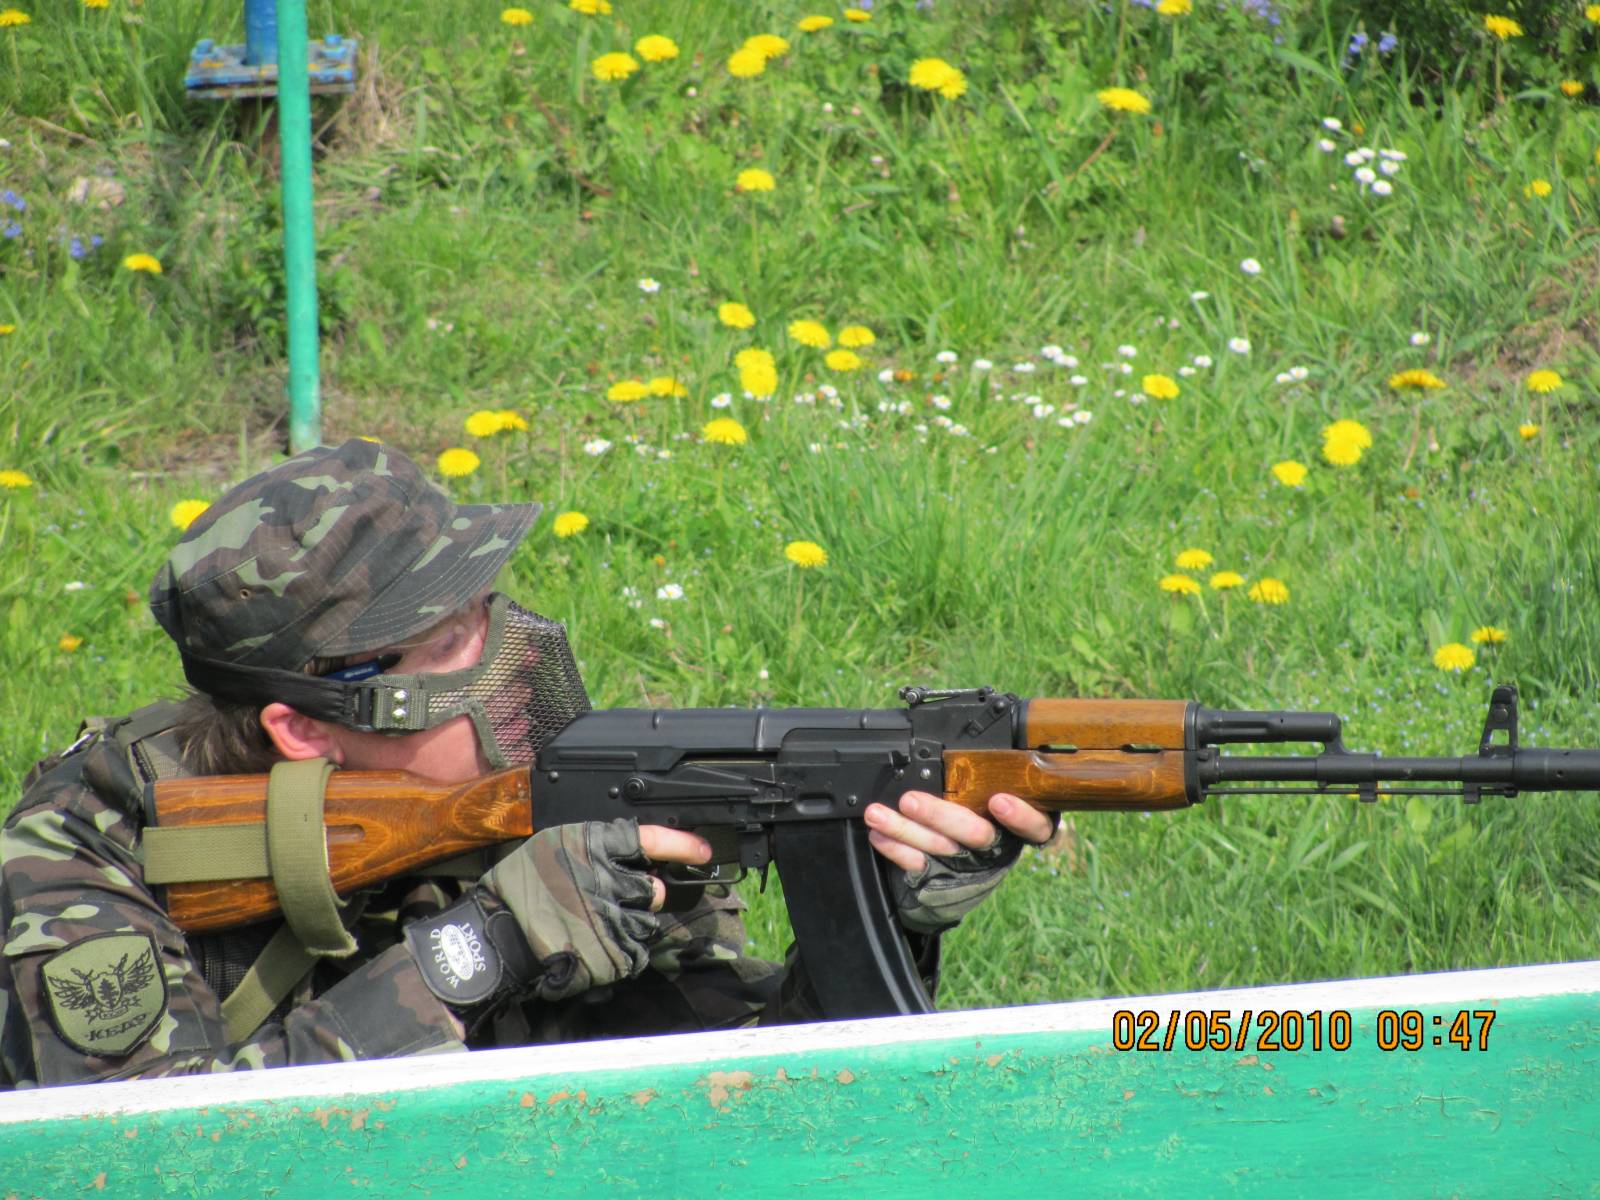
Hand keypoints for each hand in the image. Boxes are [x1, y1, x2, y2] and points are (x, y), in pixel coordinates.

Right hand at [478, 819, 710, 1001]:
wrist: (494, 935)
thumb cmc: (520, 887)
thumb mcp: (554, 844)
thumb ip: (597, 845)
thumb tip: (636, 852)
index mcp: (594, 847)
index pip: (651, 839)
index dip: (682, 845)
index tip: (703, 852)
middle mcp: (608, 881)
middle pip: (653, 890)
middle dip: (642, 895)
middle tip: (613, 900)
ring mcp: (611, 920)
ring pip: (645, 924)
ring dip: (629, 925)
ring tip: (593, 925)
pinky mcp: (611, 955)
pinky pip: (634, 954)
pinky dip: (620, 952)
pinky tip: (592, 945)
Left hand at [864, 791, 1054, 933]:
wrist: (956, 873)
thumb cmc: (981, 815)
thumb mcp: (994, 799)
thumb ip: (988, 784)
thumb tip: (964, 747)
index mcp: (1017, 827)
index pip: (1035, 826)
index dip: (1021, 816)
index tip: (999, 801)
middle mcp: (995, 848)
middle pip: (975, 834)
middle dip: (940, 815)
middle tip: (910, 801)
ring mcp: (968, 866)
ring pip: (939, 848)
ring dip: (904, 829)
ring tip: (877, 814)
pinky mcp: (943, 879)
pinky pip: (917, 865)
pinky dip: (895, 848)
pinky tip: (879, 835)